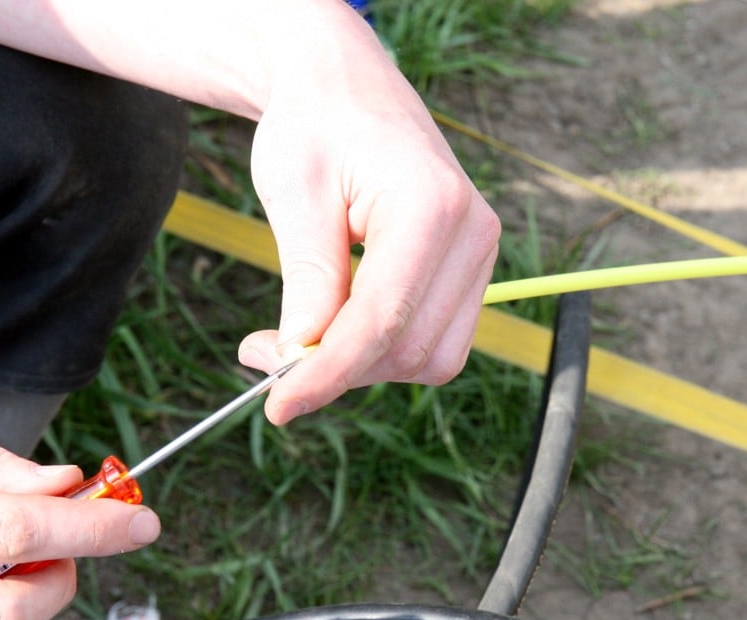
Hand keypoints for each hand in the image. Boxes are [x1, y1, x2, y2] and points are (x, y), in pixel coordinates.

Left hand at [236, 8, 500, 423]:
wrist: (346, 86)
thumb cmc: (314, 125)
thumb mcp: (295, 194)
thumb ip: (308, 279)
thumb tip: (302, 358)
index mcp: (430, 206)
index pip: (382, 320)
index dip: (327, 374)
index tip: (277, 405)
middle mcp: (473, 233)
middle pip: (408, 349)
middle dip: (338, 370)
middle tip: (264, 354)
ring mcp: (482, 253)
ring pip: (429, 358)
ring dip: (363, 366)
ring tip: (299, 336)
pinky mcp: (472, 270)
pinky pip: (437, 341)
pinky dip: (385, 350)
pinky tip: (341, 323)